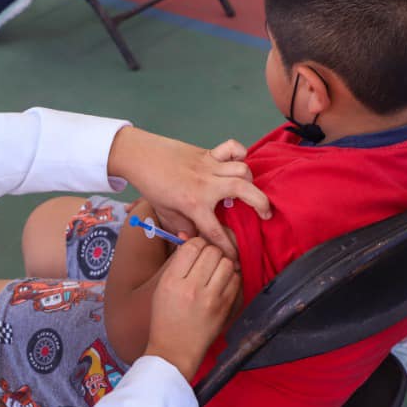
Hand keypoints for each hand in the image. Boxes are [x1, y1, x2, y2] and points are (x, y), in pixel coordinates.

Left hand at [107, 128, 271, 259]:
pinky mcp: (208, 153)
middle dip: (261, 205)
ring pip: (242, 169)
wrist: (139, 156)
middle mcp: (206, 184)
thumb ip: (181, 228)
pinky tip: (239, 162)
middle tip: (266, 215)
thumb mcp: (164, 213)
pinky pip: (232, 147)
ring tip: (248, 190)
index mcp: (194, 204)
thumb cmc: (151, 186)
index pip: (217, 232)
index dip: (228, 249)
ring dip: (250, 180)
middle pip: (244, 191)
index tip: (236, 258)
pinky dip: (240, 152)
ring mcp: (209, 166)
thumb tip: (194, 239)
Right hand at [144, 240, 242, 379]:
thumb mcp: (162, 288)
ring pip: (227, 262)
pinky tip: (222, 284)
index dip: (196, 244)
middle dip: (211, 252)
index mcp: (171, 281)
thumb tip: (188, 236)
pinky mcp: (225, 307)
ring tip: (215, 271)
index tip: (196, 251)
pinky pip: (236, 279)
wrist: (174, 350)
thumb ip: (177, 263)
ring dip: (222, 263)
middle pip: (212, 251)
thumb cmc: (165, 319)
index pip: (192, 246)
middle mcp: (191, 288)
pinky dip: (231, 277)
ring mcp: (210, 298)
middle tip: (207, 261)